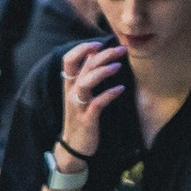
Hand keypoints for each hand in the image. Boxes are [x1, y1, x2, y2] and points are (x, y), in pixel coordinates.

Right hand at [55, 37, 125, 156]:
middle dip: (103, 55)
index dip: (82, 48)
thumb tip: (97, 56)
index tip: (99, 43)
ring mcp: (78, 106)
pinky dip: (109, 94)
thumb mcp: (80, 96)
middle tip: (121, 50)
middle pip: (84, 67)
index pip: (69, 60)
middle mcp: (72, 93)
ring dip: (102, 72)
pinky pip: (97, 104)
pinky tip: (121, 89)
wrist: (73, 147)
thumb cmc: (81, 117)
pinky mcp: (87, 119)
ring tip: (118, 66)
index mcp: (70, 85)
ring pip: (85, 83)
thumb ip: (87, 76)